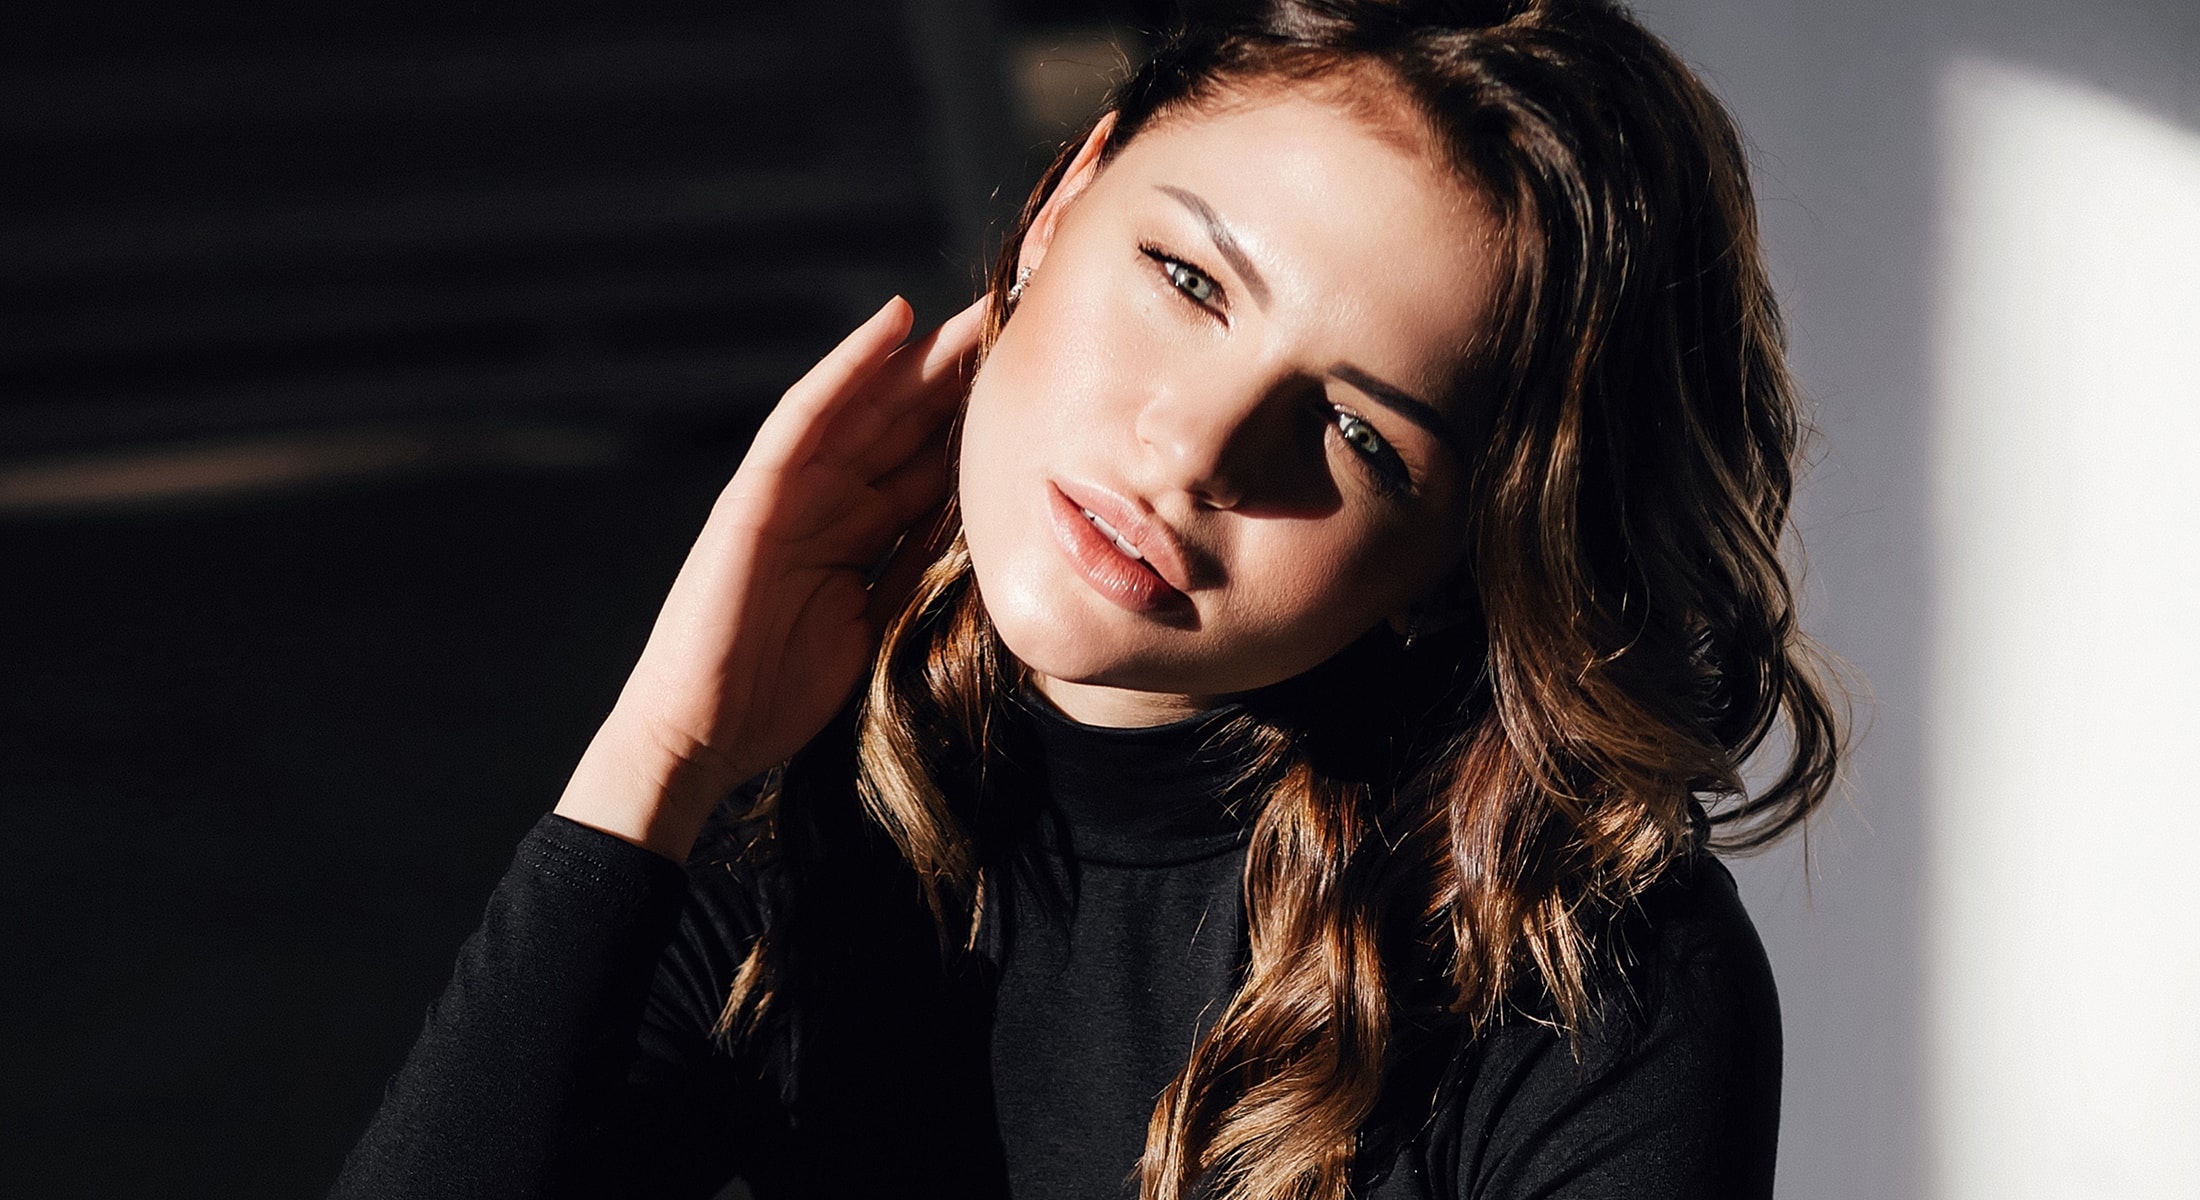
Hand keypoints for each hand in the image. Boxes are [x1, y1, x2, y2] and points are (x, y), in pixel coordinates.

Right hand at [556, 296, 982, 858]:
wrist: (703, 733)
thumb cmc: (781, 694)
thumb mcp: (877, 623)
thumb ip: (917, 571)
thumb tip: (986, 533)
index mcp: (857, 536)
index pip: (927, 468)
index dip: (980, 431)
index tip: (1042, 395)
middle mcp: (827, 502)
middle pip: (904, 428)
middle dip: (960, 381)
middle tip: (1020, 327)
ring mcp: (790, 492)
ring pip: (866, 407)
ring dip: (919, 357)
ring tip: (973, 311)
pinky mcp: (756, 491)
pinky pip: (808, 415)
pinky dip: (849, 366)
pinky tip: (892, 325)